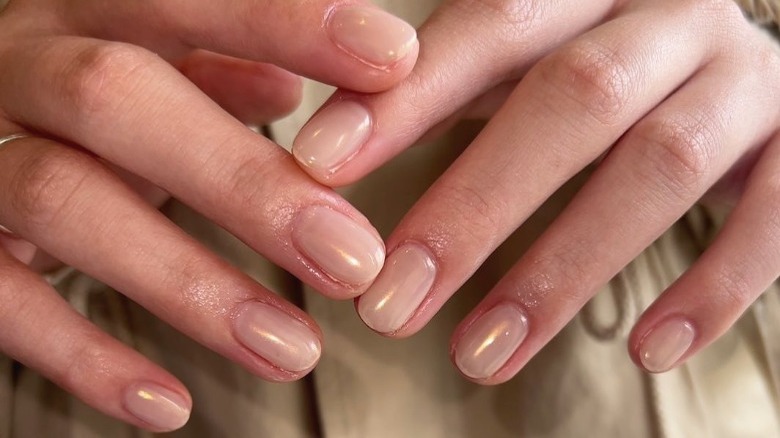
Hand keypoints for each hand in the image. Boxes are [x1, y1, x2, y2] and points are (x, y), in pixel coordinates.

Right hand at [0, 0, 416, 430]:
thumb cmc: (68, 113)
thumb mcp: (137, 76)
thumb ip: (207, 73)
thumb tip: (291, 87)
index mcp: (79, 13)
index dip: (285, 23)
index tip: (394, 59)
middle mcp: (15, 68)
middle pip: (116, 97)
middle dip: (244, 181)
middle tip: (351, 256)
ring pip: (66, 201)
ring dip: (191, 285)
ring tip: (294, 349)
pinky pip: (3, 302)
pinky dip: (87, 358)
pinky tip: (169, 405)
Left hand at [292, 0, 779, 382]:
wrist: (723, 71)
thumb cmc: (589, 72)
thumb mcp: (516, 67)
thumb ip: (437, 91)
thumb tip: (319, 156)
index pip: (489, 26)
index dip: (405, 96)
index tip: (319, 166)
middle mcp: (672, 17)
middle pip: (575, 99)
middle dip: (475, 209)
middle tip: (388, 307)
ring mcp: (747, 80)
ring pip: (663, 166)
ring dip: (564, 271)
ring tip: (479, 356)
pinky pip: (776, 217)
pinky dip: (715, 287)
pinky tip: (648, 355)